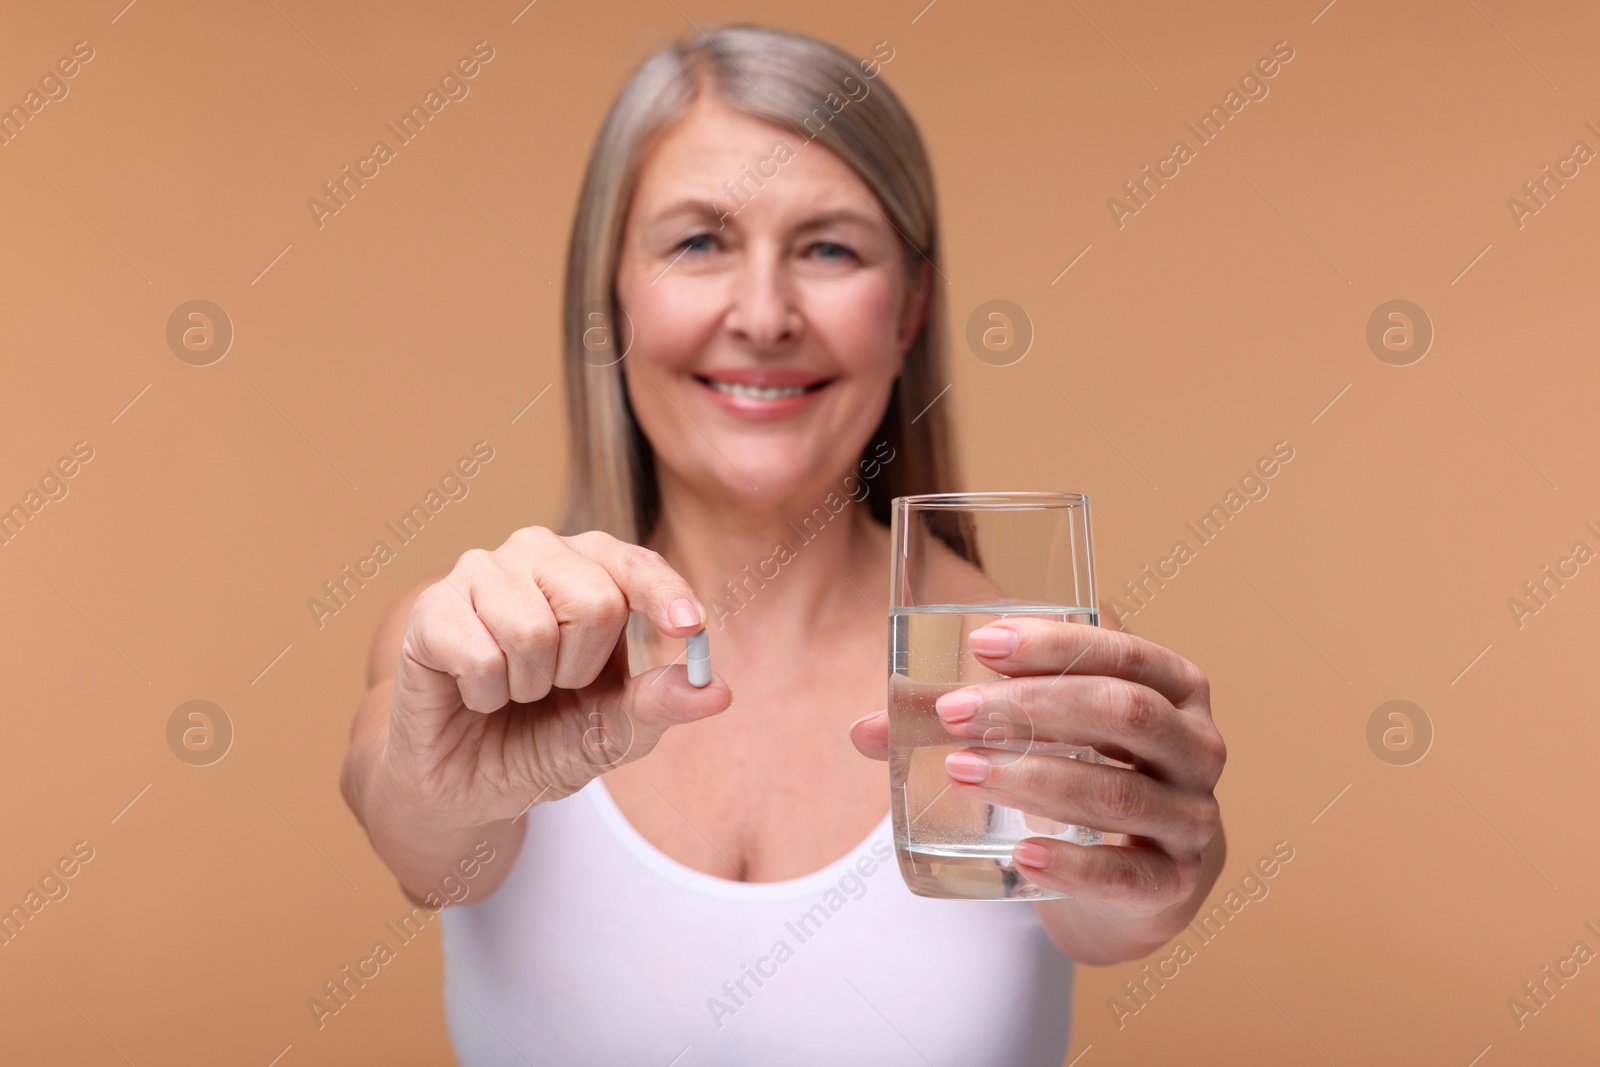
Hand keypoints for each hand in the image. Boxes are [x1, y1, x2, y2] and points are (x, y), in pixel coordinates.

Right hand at [379, 527, 730, 827]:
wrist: (466, 780)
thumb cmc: (545, 737)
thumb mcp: (614, 729)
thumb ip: (660, 705)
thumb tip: (717, 692)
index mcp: (592, 568)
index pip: (637, 565)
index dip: (665, 594)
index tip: (690, 627)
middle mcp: (537, 553)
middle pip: (595, 602)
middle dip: (580, 670)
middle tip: (553, 686)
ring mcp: (479, 572)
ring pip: (533, 632)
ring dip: (529, 687)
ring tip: (511, 689)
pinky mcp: (430, 608)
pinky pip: (481, 657)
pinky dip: (486, 696)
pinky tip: (474, 694)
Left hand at [850, 618, 1223, 935]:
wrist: (1141, 872)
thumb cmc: (1088, 770)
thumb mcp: (1044, 730)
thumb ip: (965, 716)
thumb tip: (865, 728)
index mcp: (1174, 685)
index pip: (1122, 652)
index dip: (1053, 644)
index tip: (980, 643)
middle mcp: (1198, 746)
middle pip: (1124, 714)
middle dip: (1033, 708)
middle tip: (954, 713)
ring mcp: (1191, 818)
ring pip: (1118, 793)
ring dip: (1034, 779)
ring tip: (962, 771)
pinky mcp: (1172, 883)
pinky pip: (1125, 875)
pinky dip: (1072, 865)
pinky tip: (1022, 854)